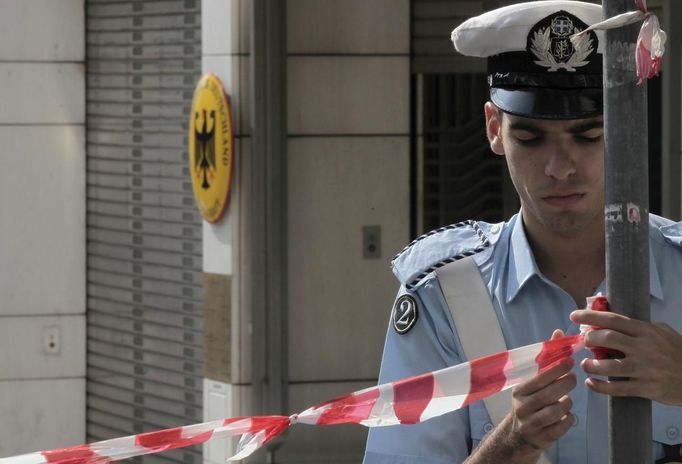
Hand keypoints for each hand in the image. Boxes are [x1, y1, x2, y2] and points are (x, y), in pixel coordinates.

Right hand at [508, 329, 576, 451]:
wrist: (519, 434)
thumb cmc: (531, 400)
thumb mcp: (533, 380)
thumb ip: (546, 357)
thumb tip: (559, 332)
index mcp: (519, 390)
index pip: (539, 378)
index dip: (556, 369)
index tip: (569, 362)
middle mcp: (522, 407)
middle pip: (548, 394)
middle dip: (564, 384)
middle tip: (573, 378)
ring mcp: (531, 424)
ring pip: (556, 411)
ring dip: (566, 403)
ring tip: (566, 399)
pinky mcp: (542, 438)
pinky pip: (562, 427)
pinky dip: (568, 420)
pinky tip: (567, 415)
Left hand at [570, 309, 681, 404]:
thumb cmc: (677, 352)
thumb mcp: (662, 332)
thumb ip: (639, 326)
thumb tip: (612, 320)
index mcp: (646, 331)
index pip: (614, 319)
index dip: (591, 316)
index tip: (574, 315)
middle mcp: (644, 348)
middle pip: (608, 339)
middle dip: (590, 339)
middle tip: (584, 342)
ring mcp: (644, 369)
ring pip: (609, 365)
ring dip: (591, 365)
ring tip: (586, 364)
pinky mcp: (645, 388)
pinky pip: (617, 388)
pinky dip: (600, 387)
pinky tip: (592, 383)